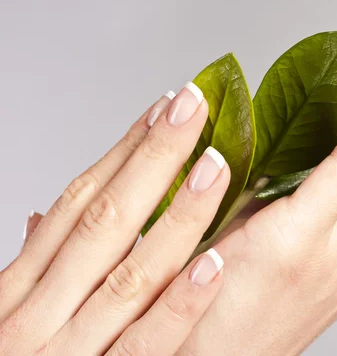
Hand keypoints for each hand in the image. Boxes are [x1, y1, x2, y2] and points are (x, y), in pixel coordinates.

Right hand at [0, 83, 229, 354]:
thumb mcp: (11, 312)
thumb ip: (37, 264)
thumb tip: (45, 216)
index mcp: (25, 285)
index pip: (83, 200)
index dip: (126, 149)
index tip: (164, 108)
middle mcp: (43, 307)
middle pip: (108, 218)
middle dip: (154, 157)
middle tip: (195, 104)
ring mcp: (72, 347)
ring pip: (131, 270)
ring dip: (177, 216)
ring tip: (217, 164)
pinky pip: (146, 345)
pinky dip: (180, 304)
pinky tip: (216, 264)